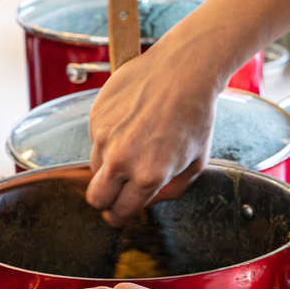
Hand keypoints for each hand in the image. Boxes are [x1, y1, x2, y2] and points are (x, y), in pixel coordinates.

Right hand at [86, 40, 221, 225]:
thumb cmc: (195, 115)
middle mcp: (122, 159)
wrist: (182, 71)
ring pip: (94, 168)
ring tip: (131, 148)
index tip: (118, 214)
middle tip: (114, 195)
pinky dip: (108, 138)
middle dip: (104, 202)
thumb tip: (150, 200)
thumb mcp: (195, 163)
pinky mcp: (96, 116)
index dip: (119, 216)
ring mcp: (105, 136)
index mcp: (148, 176)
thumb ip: (172, 190)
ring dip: (108, 167)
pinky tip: (130, 123)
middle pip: (96, 198)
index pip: (121, 211)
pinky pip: (96, 139)